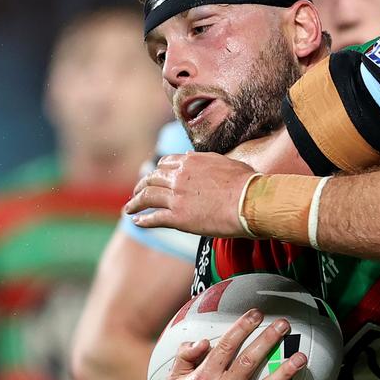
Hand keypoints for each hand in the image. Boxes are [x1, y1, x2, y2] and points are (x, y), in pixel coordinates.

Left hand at [125, 152, 254, 236]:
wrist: (250, 202)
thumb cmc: (246, 183)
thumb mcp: (226, 162)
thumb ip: (206, 160)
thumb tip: (191, 156)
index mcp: (190, 161)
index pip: (165, 163)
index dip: (158, 171)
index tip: (154, 177)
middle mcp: (179, 176)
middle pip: (152, 179)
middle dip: (142, 186)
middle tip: (137, 193)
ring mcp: (176, 197)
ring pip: (147, 197)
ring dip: (136, 202)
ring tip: (129, 208)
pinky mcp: (177, 217)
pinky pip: (154, 218)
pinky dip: (144, 220)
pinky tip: (137, 222)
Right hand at [157, 309, 313, 379]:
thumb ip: (185, 356)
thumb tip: (204, 341)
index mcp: (203, 378)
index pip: (225, 347)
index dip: (242, 328)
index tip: (256, 313)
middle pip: (248, 362)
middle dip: (268, 340)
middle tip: (284, 324)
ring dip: (284, 373)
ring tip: (302, 357)